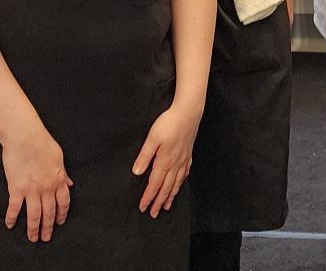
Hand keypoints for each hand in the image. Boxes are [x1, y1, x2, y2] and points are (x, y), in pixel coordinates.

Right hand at [1, 126, 72, 241]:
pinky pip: (15, 208)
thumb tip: (70, 184)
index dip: (61, 214)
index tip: (59, 222)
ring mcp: (31, 189)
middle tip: (46, 237)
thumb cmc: (43, 143)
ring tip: (32, 238)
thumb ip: (63, 173)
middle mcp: (46, 187)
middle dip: (48, 227)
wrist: (26, 137)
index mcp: (58, 179)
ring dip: (33, 228)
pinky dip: (12, 218)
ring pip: (34, 215)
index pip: (63, 202)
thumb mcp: (59, 157)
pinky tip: (10, 225)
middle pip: (49, 212)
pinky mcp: (16, 189)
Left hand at [132, 102, 201, 217]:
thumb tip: (137, 173)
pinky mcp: (188, 153)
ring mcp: (183, 159)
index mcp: (164, 161)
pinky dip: (181, 182)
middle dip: (159, 202)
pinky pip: (185, 173)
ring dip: (170, 196)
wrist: (189, 112)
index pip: (154, 185)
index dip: (148, 198)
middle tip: (154, 214)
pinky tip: (180, 184)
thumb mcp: (152, 138)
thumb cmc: (169, 123)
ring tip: (166, 206)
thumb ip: (145, 156)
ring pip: (176, 183)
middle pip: (166, 188)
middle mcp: (175, 164)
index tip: (143, 208)